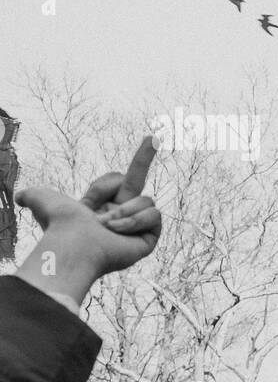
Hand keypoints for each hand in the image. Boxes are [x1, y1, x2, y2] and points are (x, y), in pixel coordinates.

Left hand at [15, 137, 161, 305]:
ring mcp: (137, 226)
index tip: (86, 202)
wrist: (73, 244)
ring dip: (124, 211)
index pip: (117, 179)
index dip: (103, 186)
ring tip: (106, 225)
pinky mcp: (149, 237)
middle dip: (146, 155)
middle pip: (138, 177)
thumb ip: (32, 194)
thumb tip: (19, 197)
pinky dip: (136, 220)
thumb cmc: (60, 223)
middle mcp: (121, 214)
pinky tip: (118, 231)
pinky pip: (154, 215)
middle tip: (153, 138)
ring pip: (146, 200)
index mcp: (101, 206)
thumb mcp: (41, 199)